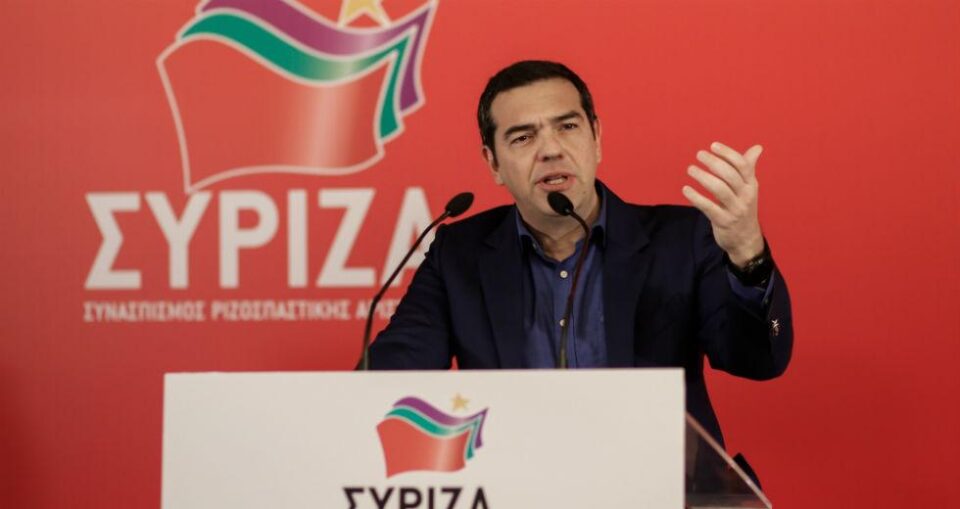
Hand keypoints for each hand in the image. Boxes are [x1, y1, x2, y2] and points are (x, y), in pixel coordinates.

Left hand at [682, 142, 764, 266]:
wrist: (746, 239)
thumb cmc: (743, 208)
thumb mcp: (749, 188)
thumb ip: (749, 168)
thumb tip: (757, 148)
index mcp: (751, 185)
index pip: (742, 165)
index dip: (728, 153)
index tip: (713, 145)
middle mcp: (746, 196)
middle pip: (730, 175)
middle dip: (714, 163)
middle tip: (699, 155)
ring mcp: (735, 210)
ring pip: (719, 190)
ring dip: (703, 177)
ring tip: (691, 169)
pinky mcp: (723, 222)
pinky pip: (709, 207)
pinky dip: (696, 198)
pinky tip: (686, 189)